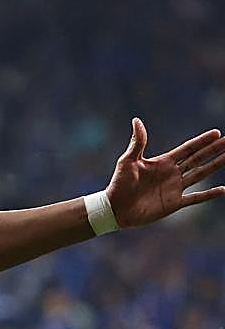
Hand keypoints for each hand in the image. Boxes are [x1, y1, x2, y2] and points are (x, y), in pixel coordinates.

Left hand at [106, 118, 224, 227]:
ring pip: (201, 174)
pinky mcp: (174, 203)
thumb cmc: (119, 184)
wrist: (115, 208)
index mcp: (163, 162)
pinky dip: (209, 195)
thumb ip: (137, 142)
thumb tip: (136, 120)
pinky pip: (195, 198)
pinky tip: (223, 189)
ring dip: (216, 165)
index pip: (188, 149)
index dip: (202, 141)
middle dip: (214, 150)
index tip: (217, 133)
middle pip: (198, 159)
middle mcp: (172, 173)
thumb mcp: (128, 161)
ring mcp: (175, 188)